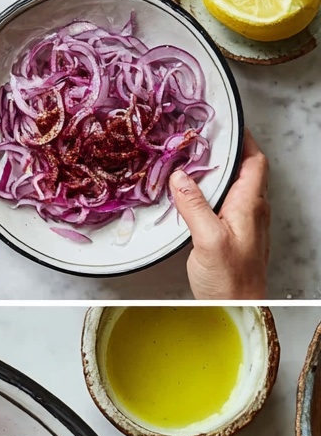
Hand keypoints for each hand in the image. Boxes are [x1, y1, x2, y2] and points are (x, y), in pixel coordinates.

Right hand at [171, 130, 269, 299]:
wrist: (238, 309)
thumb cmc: (230, 281)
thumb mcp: (208, 239)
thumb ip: (194, 205)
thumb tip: (180, 177)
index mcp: (250, 204)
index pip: (254, 160)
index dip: (243, 140)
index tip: (225, 126)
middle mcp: (251, 211)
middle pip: (244, 171)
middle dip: (225, 154)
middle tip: (200, 143)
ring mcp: (244, 225)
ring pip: (234, 189)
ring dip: (216, 176)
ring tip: (192, 167)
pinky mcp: (234, 238)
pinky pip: (225, 207)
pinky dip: (211, 197)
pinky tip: (193, 202)